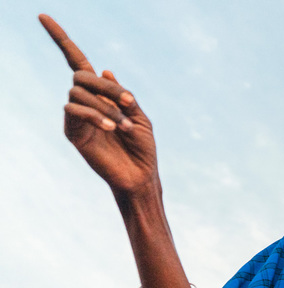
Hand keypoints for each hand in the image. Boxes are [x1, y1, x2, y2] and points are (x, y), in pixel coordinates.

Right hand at [40, 14, 158, 194]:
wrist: (139, 175)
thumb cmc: (142, 148)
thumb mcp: (140, 117)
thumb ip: (123, 95)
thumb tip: (104, 70)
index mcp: (102, 94)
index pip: (77, 61)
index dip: (60, 38)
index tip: (42, 16)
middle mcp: (85, 101)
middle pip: (81, 76)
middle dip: (107, 87)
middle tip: (129, 103)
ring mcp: (77, 116)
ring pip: (79, 93)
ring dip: (106, 106)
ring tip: (124, 126)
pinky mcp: (72, 132)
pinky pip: (73, 110)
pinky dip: (94, 115)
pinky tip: (111, 127)